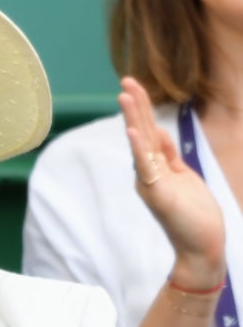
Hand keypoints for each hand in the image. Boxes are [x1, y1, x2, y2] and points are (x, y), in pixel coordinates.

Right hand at [119, 76, 225, 286]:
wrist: (200, 246)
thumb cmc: (194, 216)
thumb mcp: (185, 177)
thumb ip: (170, 157)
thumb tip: (159, 134)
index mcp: (156, 170)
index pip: (149, 132)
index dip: (143, 109)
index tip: (134, 87)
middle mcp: (149, 175)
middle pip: (142, 133)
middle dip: (135, 105)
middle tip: (125, 80)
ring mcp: (151, 184)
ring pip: (142, 144)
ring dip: (135, 118)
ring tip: (125, 95)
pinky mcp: (157, 193)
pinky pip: (146, 165)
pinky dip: (139, 147)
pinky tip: (133, 130)